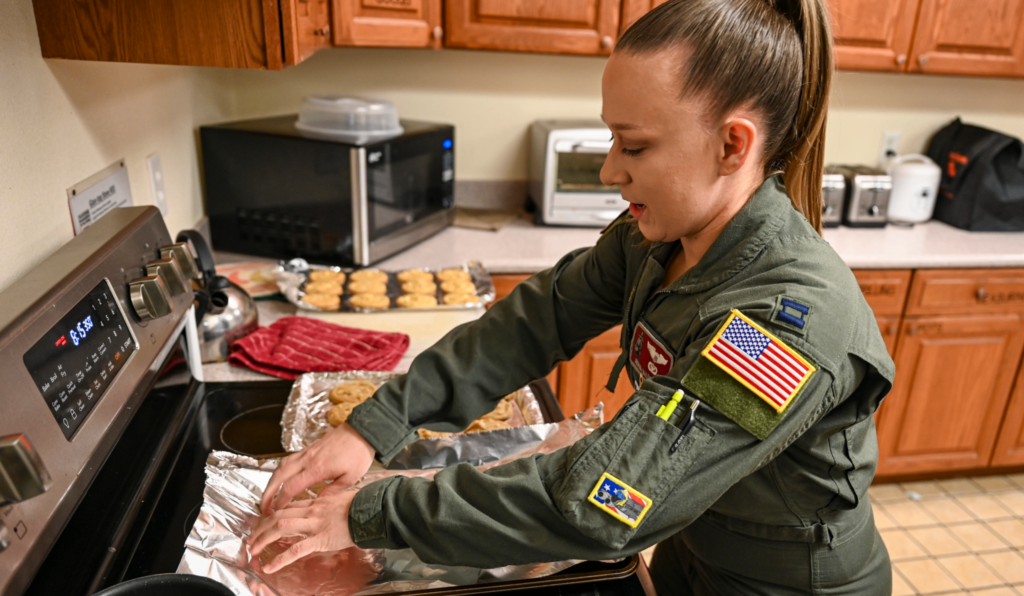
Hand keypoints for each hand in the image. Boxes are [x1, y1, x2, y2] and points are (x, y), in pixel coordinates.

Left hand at [247, 489, 357, 573]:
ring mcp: (315, 524)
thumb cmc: (362, 506)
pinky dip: (281, 559)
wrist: (374, 511)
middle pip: (278, 515)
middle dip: (261, 527)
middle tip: (251, 538)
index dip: (271, 515)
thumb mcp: (342, 499)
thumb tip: (325, 509)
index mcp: (317, 503)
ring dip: (264, 539)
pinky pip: (297, 549)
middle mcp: (312, 511)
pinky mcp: (321, 539)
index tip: (262, 522)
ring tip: (254, 550)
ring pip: (281, 527)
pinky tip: (271, 567)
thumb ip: (329, 504)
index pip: (288, 506)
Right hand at [260, 423, 374, 515]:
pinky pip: (287, 460)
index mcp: (316, 469)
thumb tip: (317, 504)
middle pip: (278, 477)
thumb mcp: (351, 478)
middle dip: (267, 493)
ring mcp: (306, 453)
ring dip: (270, 482)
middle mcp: (307, 459)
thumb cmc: (358, 453)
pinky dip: (279, 471)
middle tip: (262, 507)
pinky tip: (279, 479)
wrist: (362, 430)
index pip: (290, 487)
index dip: (280, 501)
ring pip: (280, 467)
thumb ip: (332, 492)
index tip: (275, 512)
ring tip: (267, 496)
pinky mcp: (308, 449)